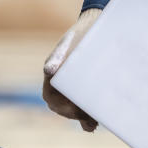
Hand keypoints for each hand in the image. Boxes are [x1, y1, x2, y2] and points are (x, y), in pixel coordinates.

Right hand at [42, 8, 101, 131]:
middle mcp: (60, 82)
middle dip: (74, 115)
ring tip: (94, 122)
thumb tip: (49, 70)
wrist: (98, 26)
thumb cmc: (82, 33)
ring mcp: (72, 86)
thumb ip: (60, 56)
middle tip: (90, 119)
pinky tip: (97, 120)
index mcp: (53, 73)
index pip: (51, 97)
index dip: (62, 107)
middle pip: (61, 107)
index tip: (76, 109)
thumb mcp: (71, 43)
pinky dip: (88, 116)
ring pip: (72, 108)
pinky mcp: (86, 88)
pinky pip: (83, 106)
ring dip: (82, 117)